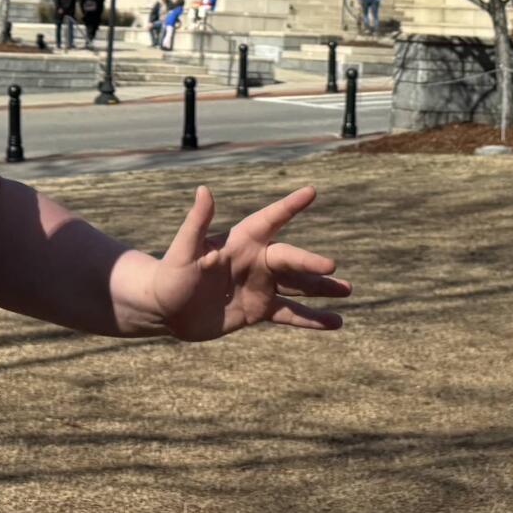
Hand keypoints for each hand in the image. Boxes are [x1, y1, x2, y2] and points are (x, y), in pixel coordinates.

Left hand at [139, 185, 348, 339]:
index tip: (311, 191)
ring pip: (298, 286)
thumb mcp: (182, 250)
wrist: (165, 308)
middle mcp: (256, 260)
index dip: (289, 206)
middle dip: (310, 263)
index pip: (270, 219)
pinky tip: (335, 323)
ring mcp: (260, 286)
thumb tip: (203, 189)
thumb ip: (196, 222)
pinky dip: (312, 320)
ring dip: (322, 289)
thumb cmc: (170, 274)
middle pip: (289, 259)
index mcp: (240, 240)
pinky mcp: (258, 310)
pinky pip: (290, 314)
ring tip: (348, 290)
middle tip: (331, 266)